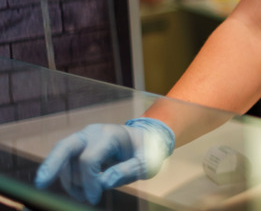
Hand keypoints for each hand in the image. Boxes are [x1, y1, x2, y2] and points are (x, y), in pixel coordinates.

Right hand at [34, 117, 174, 204]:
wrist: (147, 138)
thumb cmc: (148, 150)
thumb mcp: (146, 163)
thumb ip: (127, 171)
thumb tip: (104, 183)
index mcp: (111, 135)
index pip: (89, 159)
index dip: (88, 182)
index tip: (94, 199)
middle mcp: (93, 133)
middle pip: (65, 146)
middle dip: (51, 165)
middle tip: (40, 184)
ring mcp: (83, 138)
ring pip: (62, 157)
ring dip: (67, 180)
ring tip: (83, 196)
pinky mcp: (79, 146)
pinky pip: (65, 160)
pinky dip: (67, 177)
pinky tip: (79, 190)